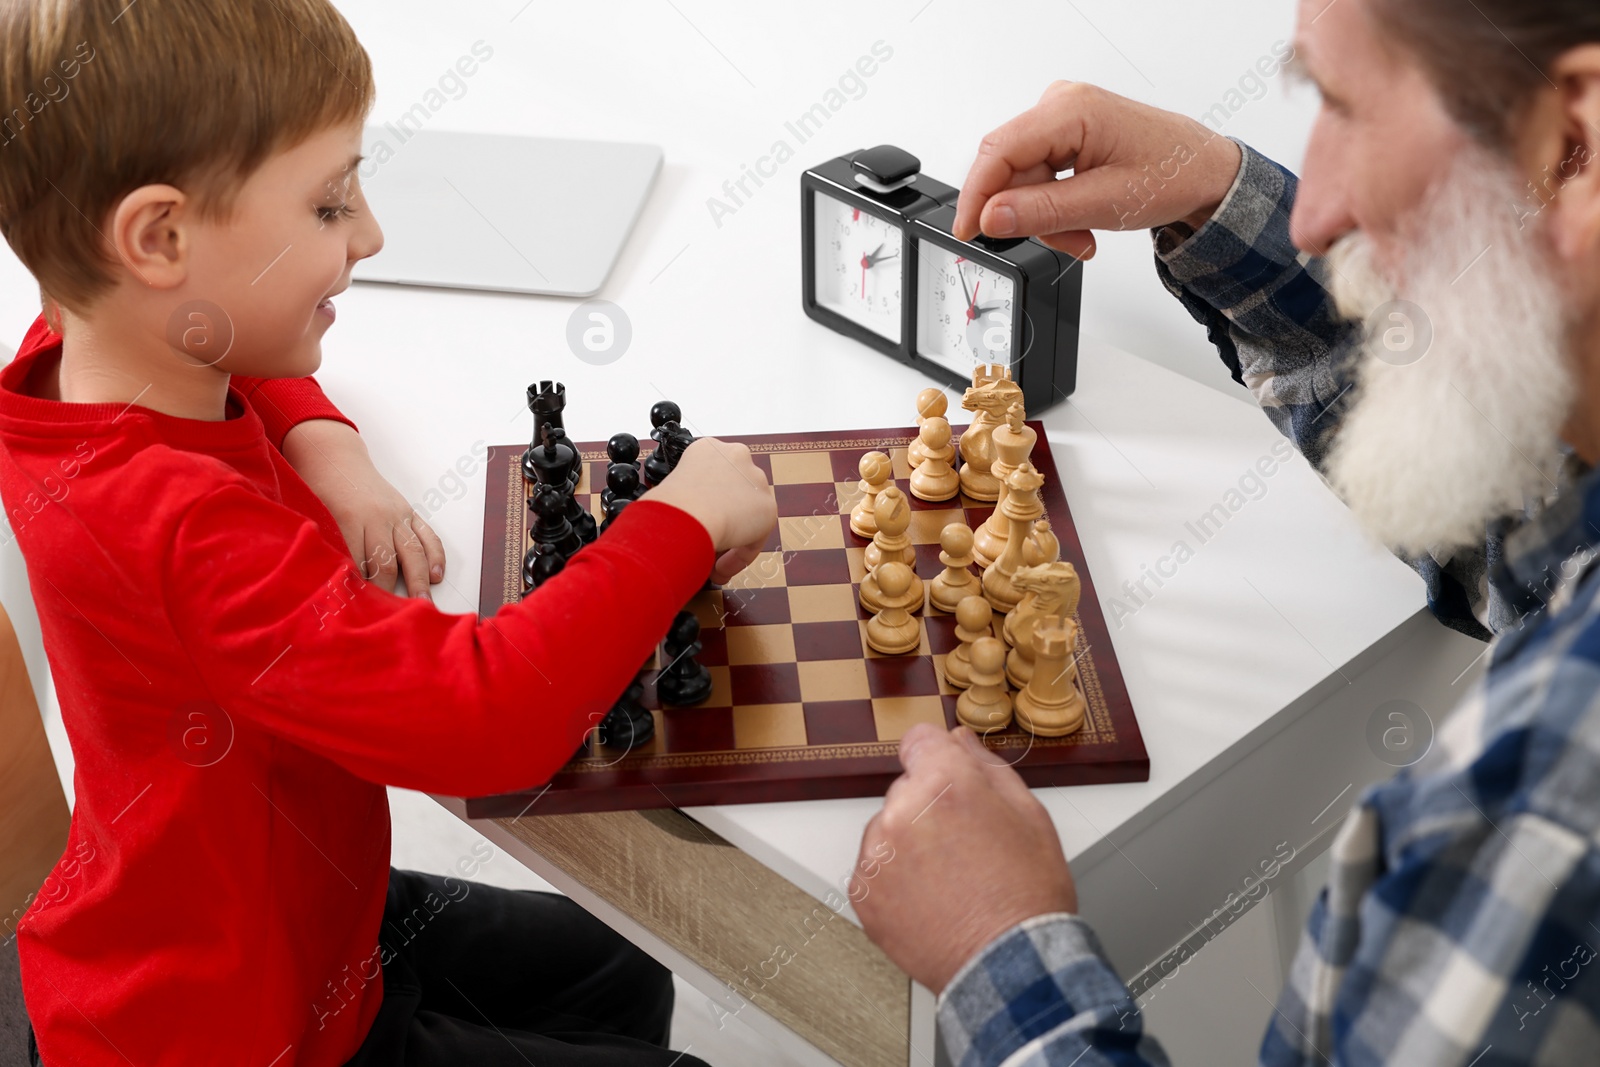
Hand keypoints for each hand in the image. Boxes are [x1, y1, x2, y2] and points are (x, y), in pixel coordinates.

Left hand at [280, 419, 445, 598]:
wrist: (335, 457)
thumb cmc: (318, 488)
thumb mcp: (312, 516)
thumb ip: (326, 545)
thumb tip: (331, 582)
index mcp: (350, 518)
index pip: (359, 563)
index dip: (361, 589)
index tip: (361, 611)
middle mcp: (378, 516)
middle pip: (389, 560)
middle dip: (393, 590)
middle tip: (398, 615)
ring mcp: (397, 513)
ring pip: (413, 550)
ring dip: (420, 579)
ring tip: (424, 602)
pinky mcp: (408, 511)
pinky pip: (427, 535)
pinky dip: (435, 555)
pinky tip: (436, 574)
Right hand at [642, 438, 776, 584]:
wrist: (686, 513)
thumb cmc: (666, 504)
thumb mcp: (668, 489)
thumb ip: (681, 499)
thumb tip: (680, 519)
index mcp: (709, 448)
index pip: (714, 479)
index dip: (704, 506)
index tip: (695, 525)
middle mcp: (736, 456)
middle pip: (732, 497)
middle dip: (720, 523)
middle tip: (705, 546)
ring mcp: (755, 481)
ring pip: (744, 517)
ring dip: (730, 541)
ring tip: (711, 563)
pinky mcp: (768, 508)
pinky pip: (752, 539)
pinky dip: (738, 556)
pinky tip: (720, 569)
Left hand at [854, 725, 1076, 994]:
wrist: (1010, 964)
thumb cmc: (1027, 894)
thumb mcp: (1029, 814)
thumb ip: (987, 767)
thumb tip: (960, 741)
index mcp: (946, 783)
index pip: (919, 740)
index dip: (937, 758)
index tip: (946, 777)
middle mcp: (902, 811)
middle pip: (907, 788)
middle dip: (930, 806)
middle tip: (965, 845)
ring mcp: (878, 852)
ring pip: (889, 828)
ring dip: (910, 842)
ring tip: (950, 879)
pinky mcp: (863, 889)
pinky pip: (875, 866)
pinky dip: (896, 879)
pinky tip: (931, 898)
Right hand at [954, 81, 1243, 258]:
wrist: (1204, 173)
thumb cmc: (1172, 174)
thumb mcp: (1104, 203)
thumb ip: (1041, 211)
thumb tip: (990, 216)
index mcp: (1070, 110)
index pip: (999, 150)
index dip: (976, 195)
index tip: (968, 231)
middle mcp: (1061, 105)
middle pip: (1009, 168)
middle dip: (1025, 214)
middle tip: (1060, 242)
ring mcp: (1063, 119)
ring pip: (1023, 179)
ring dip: (1045, 217)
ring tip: (1081, 237)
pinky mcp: (1067, 136)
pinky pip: (1039, 177)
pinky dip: (1054, 208)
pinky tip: (1080, 222)